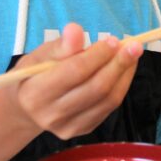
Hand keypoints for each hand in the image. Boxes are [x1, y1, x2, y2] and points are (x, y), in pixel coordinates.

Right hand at [0, 23, 141, 139]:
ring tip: (132, 55)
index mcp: (36, 93)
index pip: (75, 72)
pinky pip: (109, 108)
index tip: (113, 40)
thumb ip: (60, 45)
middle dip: (118, 64)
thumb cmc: (34, 75)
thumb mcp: (39, 55)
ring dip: (124, 75)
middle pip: (96, 89)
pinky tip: (124, 70)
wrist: (27, 108)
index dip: (97, 55)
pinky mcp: (83, 131)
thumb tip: (76, 30)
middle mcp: (52, 115)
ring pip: (107, 100)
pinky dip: (121, 87)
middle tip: (133, 46)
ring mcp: (68, 127)